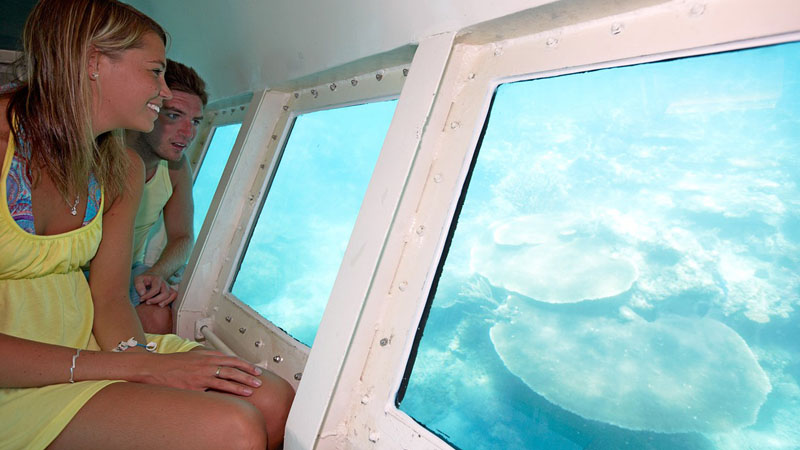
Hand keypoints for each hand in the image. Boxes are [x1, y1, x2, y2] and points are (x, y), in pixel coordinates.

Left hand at [134, 273, 177, 306]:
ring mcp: (169, 287)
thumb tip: (143, 294)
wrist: (152, 275)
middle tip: (147, 303)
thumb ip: (139, 285)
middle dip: (156, 300)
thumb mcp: (138, 279)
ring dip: (165, 302)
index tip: (141, 299)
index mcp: (157, 279)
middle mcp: (165, 283)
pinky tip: (162, 305)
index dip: (148, 296)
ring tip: (158, 305)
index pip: (155, 289)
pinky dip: (170, 301)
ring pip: (172, 295)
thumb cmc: (145, 279)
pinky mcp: (171, 291)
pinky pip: (174, 296)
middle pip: (165, 293)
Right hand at [139, 349, 263, 395]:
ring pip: (228, 377)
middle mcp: (207, 362)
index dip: (245, 364)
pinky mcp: (196, 384)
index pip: (231, 358)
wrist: (154, 368)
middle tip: (259, 379)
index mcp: (207, 355)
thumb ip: (207, 356)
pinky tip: (237, 394)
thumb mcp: (192, 355)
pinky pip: (216, 387)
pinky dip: (229, 390)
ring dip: (243, 383)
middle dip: (248, 373)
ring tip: (253, 388)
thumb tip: (219, 360)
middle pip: (233, 366)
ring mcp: (202, 373)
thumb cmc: (172, 364)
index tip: (254, 369)